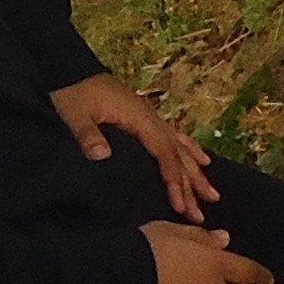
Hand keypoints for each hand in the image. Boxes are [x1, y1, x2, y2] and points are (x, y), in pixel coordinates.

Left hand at [52, 74, 211, 216]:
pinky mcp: (144, 116)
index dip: (174, 180)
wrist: (71, 68)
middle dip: (191, 186)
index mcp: (138, 118)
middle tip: (200, 215)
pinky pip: (174, 136)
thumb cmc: (73, 91)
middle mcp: (150, 118)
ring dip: (196, 172)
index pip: (164, 154)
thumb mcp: (74, 112)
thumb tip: (101, 155)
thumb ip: (87, 134)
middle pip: (178, 155)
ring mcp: (149, 116)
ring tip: (212, 195)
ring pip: (180, 148)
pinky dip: (190, 149)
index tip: (180, 205)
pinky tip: (201, 159)